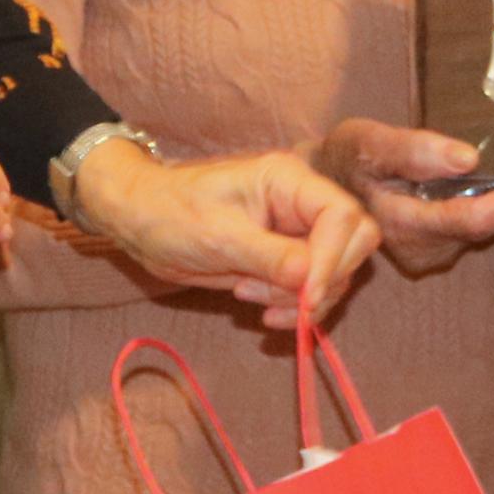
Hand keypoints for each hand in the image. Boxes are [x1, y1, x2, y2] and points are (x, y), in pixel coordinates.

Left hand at [74, 140, 380, 327]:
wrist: (140, 222)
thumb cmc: (171, 214)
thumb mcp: (218, 235)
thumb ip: (270, 257)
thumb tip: (310, 281)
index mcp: (290, 181)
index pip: (342, 216)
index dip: (333, 259)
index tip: (306, 294)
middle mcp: (301, 204)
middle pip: (353, 244)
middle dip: (324, 281)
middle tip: (284, 302)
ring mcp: (296, 233)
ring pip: (334, 273)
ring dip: (303, 299)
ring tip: (251, 298)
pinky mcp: (285, 261)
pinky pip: (310, 289)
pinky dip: (295, 308)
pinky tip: (262, 313)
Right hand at [311, 119, 493, 277]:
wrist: (318, 189)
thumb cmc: (343, 158)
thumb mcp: (366, 141)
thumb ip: (412, 150)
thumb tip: (468, 158)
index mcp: (403, 225)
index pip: (472, 218)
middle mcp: (421, 250)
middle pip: (488, 229)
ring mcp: (430, 253)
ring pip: (487, 231)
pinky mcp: (437, 247)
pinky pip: (478, 228)